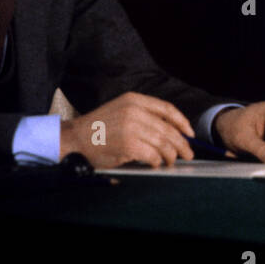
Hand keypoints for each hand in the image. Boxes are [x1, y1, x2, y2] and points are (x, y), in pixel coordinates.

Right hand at [60, 91, 194, 168]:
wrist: (74, 137)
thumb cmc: (99, 127)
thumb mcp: (122, 110)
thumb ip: (143, 115)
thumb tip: (170, 131)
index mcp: (134, 100)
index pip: (167, 109)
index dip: (182, 122)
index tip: (190, 133)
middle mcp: (135, 111)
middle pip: (168, 128)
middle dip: (181, 143)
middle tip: (188, 153)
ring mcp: (131, 128)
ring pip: (163, 143)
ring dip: (171, 155)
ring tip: (171, 161)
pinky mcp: (128, 145)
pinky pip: (152, 155)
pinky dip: (157, 161)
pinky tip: (156, 163)